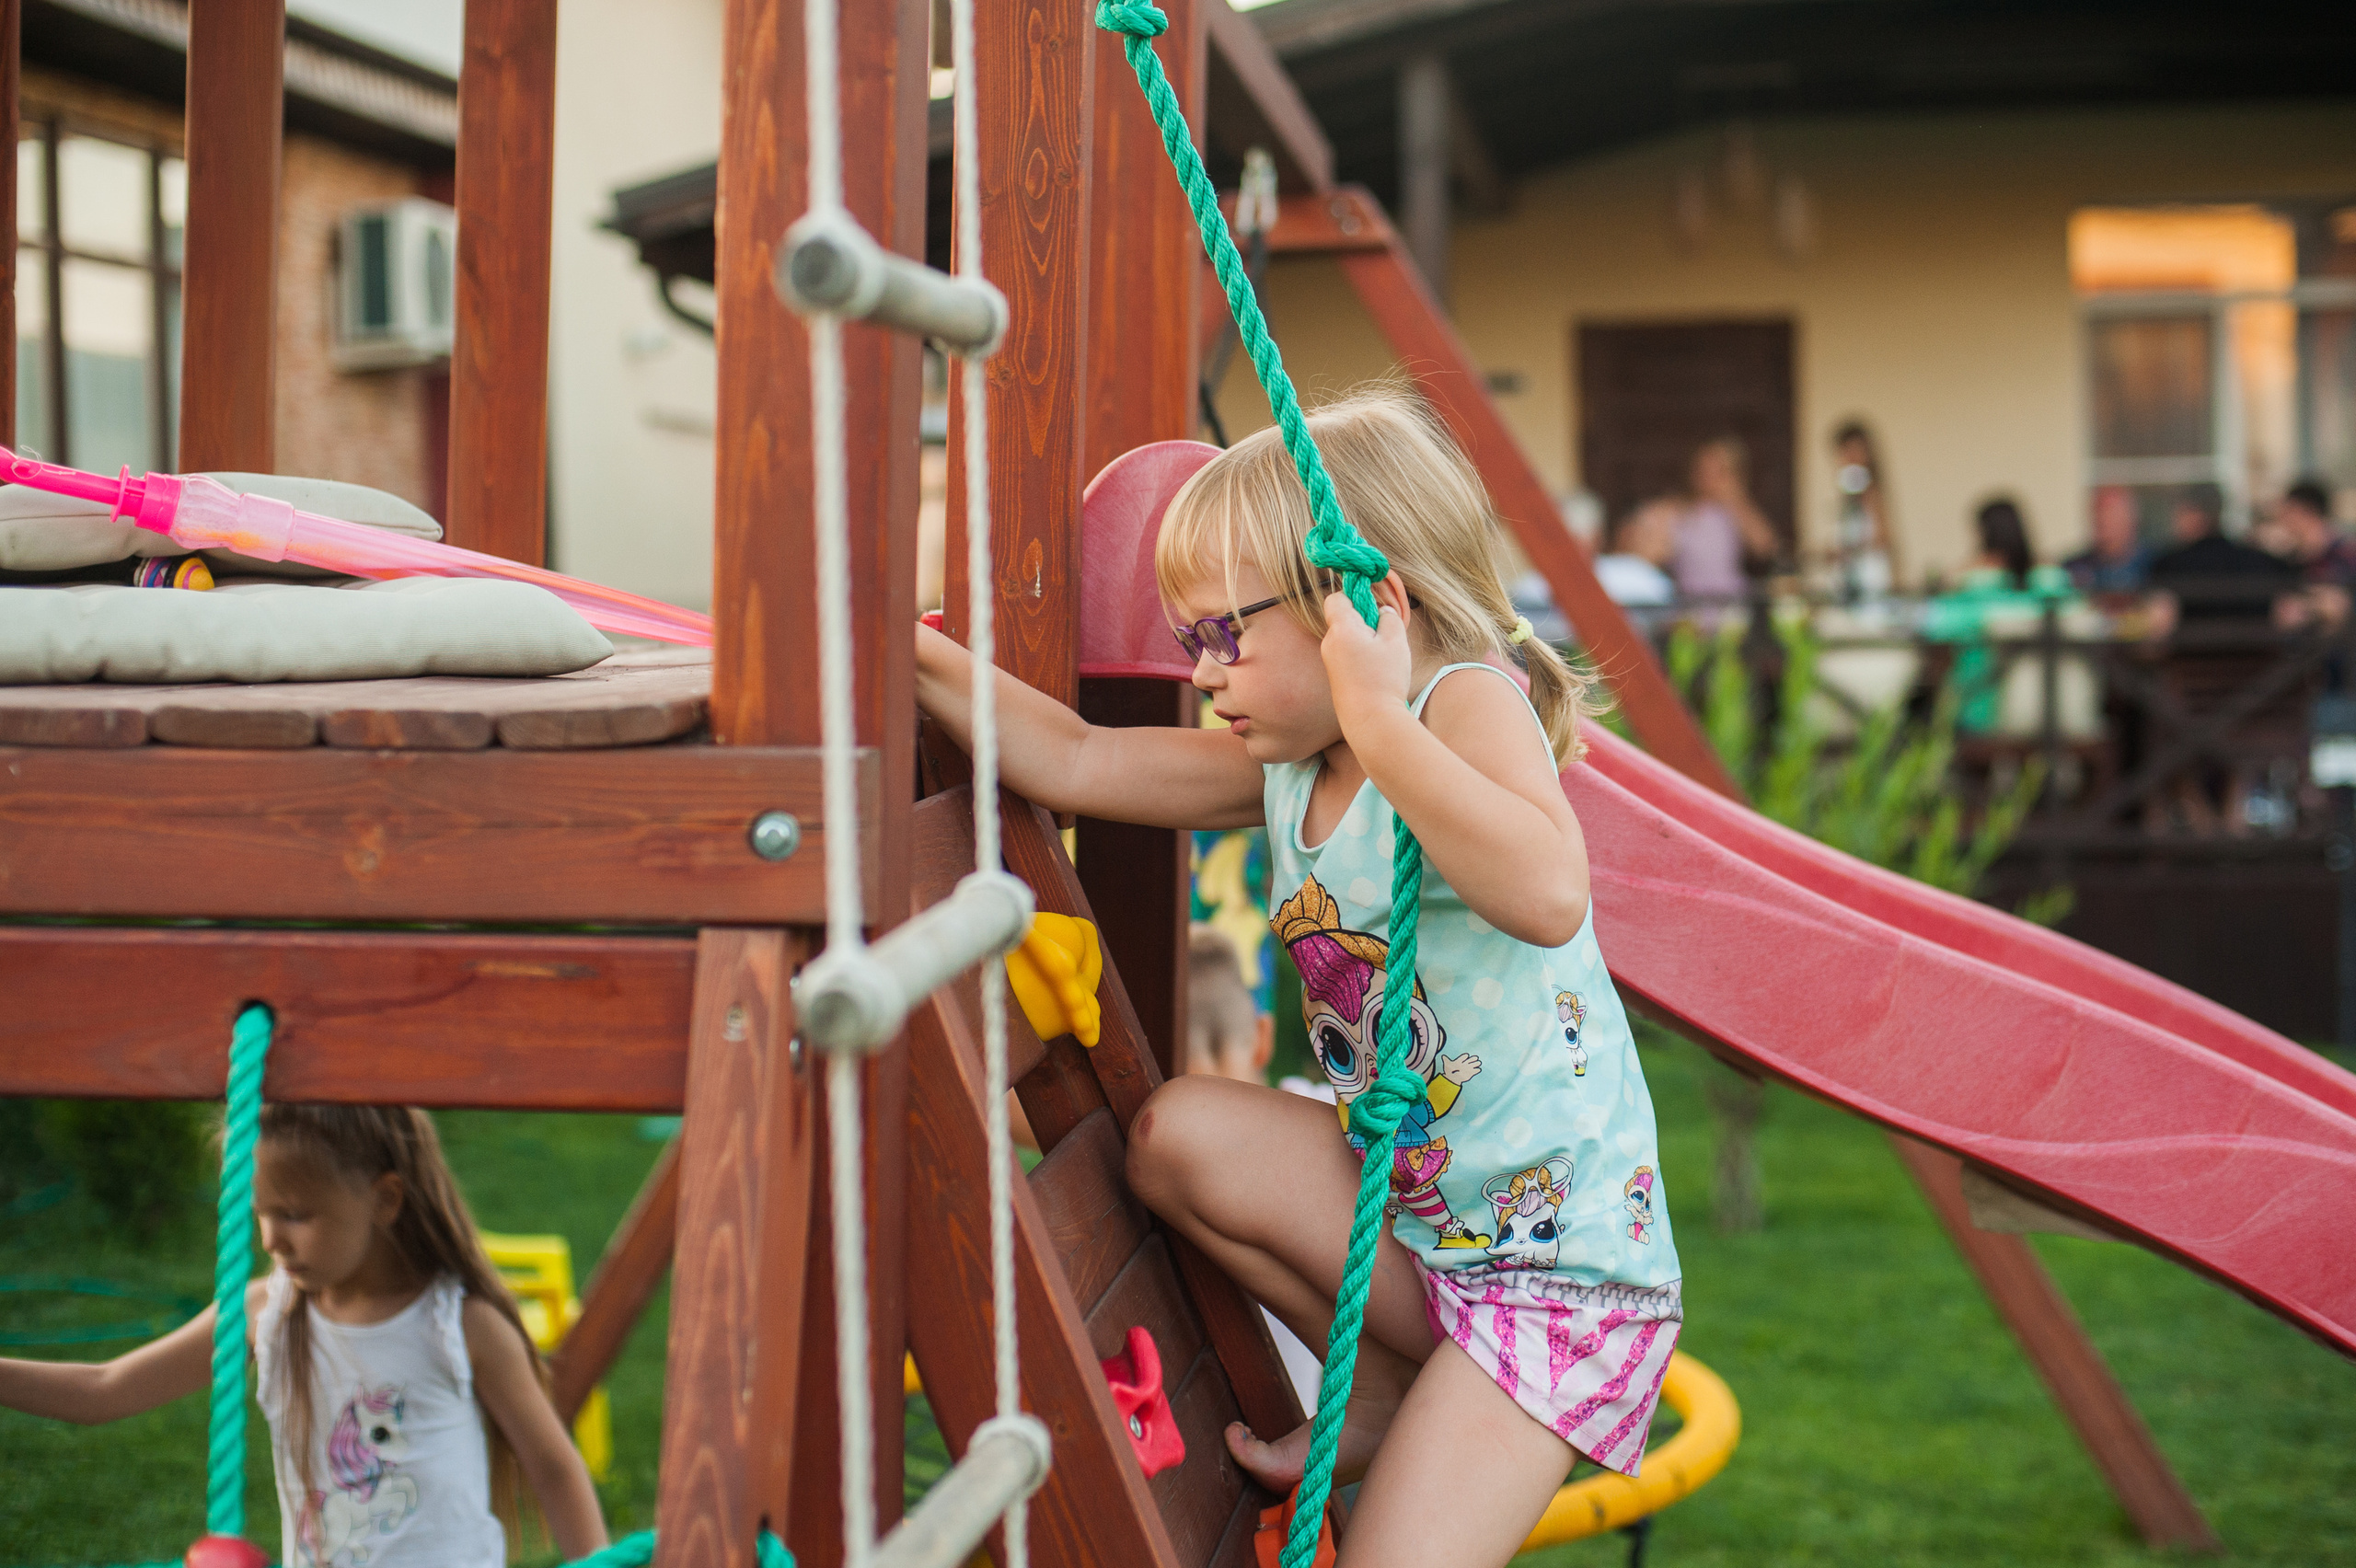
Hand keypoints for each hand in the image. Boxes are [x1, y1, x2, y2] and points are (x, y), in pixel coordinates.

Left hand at [1319, 573, 1415, 731]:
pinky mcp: (1335, 677)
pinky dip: (1360, 655)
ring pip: (1346, 638)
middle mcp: (1329, 643)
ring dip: (1364, 639)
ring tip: (1383, 657)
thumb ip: (1389, 618)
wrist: (1370, 720)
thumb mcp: (1396, 641)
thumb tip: (1383, 611)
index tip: (1372, 604)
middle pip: (1342, 618)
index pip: (1336, 598)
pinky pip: (1346, 655)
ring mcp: (1329, 661)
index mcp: (1341, 629)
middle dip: (1363, 620)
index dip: (1353, 595)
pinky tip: (1376, 671)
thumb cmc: (1383, 679)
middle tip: (1384, 634)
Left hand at [1439, 1053, 1480, 1083]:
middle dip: (1472, 1059)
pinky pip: (1474, 1071)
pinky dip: (1476, 1070)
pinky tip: (1478, 1069)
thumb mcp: (1447, 1065)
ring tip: (1479, 1062)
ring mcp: (1468, 1068)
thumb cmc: (1449, 1071)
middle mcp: (1464, 1064)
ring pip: (1473, 1065)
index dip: (1464, 1057)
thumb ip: (1446, 1060)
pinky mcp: (1470, 1073)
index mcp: (1459, 1061)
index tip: (1467, 1055)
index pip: (1462, 1058)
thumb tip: (1443, 1056)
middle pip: (1469, 1060)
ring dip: (1476, 1064)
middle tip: (1476, 1057)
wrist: (1452, 1078)